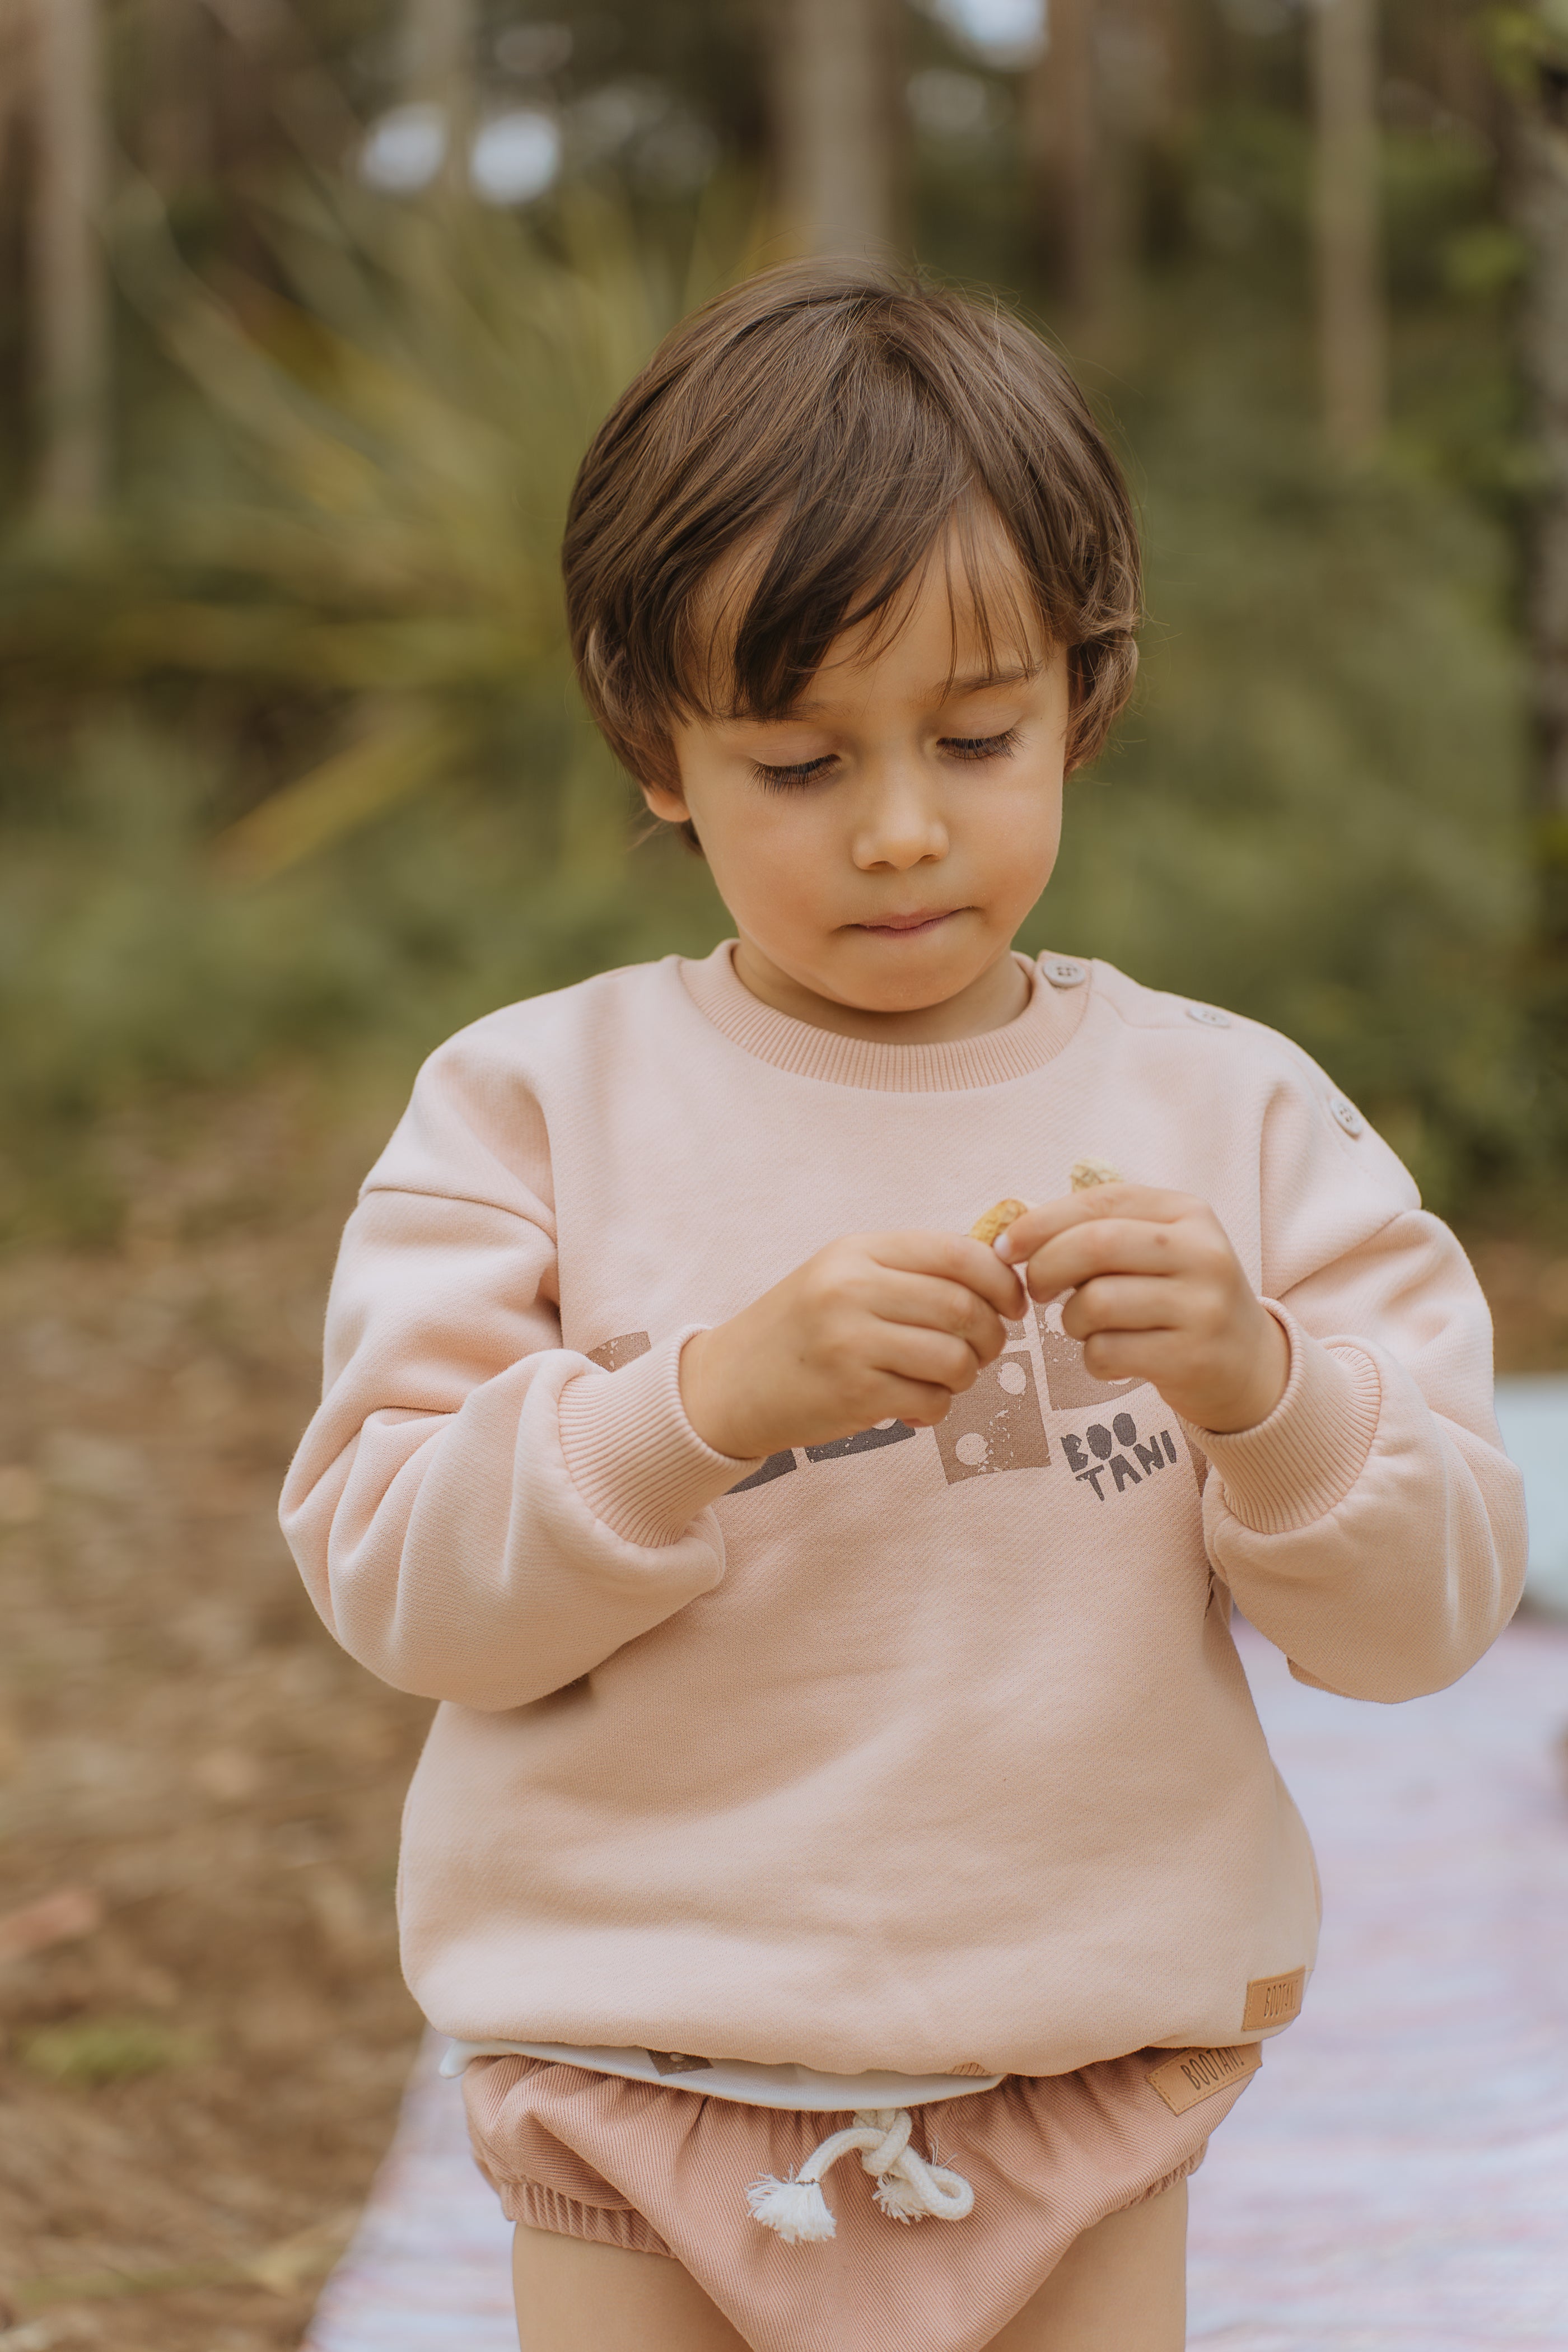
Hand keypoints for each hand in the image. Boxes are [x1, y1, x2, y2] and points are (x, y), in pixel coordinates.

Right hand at [680, 1232, 1025, 1461]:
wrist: (729, 1384)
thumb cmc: (799, 1329)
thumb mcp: (844, 1275)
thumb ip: (910, 1270)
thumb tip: (999, 1274)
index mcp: (858, 1251)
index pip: (959, 1254)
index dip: (1002, 1281)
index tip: (1013, 1304)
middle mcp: (852, 1289)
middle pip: (965, 1307)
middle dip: (991, 1336)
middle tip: (982, 1351)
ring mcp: (851, 1342)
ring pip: (955, 1358)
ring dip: (965, 1376)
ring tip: (942, 1379)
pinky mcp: (853, 1394)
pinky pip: (931, 1401)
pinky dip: (936, 1409)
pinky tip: (913, 1407)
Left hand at [996, 1186, 1288, 1434]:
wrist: (1251, 1366)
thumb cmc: (1180, 1300)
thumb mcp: (1158, 1250)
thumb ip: (1100, 1231)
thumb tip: (1015, 1234)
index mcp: (1188, 1213)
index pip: (1099, 1203)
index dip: (1040, 1223)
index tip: (1006, 1248)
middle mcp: (1202, 1253)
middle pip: (1094, 1245)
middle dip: (1046, 1268)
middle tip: (1037, 1291)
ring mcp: (1202, 1306)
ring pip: (1095, 1303)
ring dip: (1071, 1322)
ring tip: (1087, 1328)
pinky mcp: (1192, 1357)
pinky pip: (1107, 1352)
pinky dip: (1093, 1359)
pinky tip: (1111, 1358)